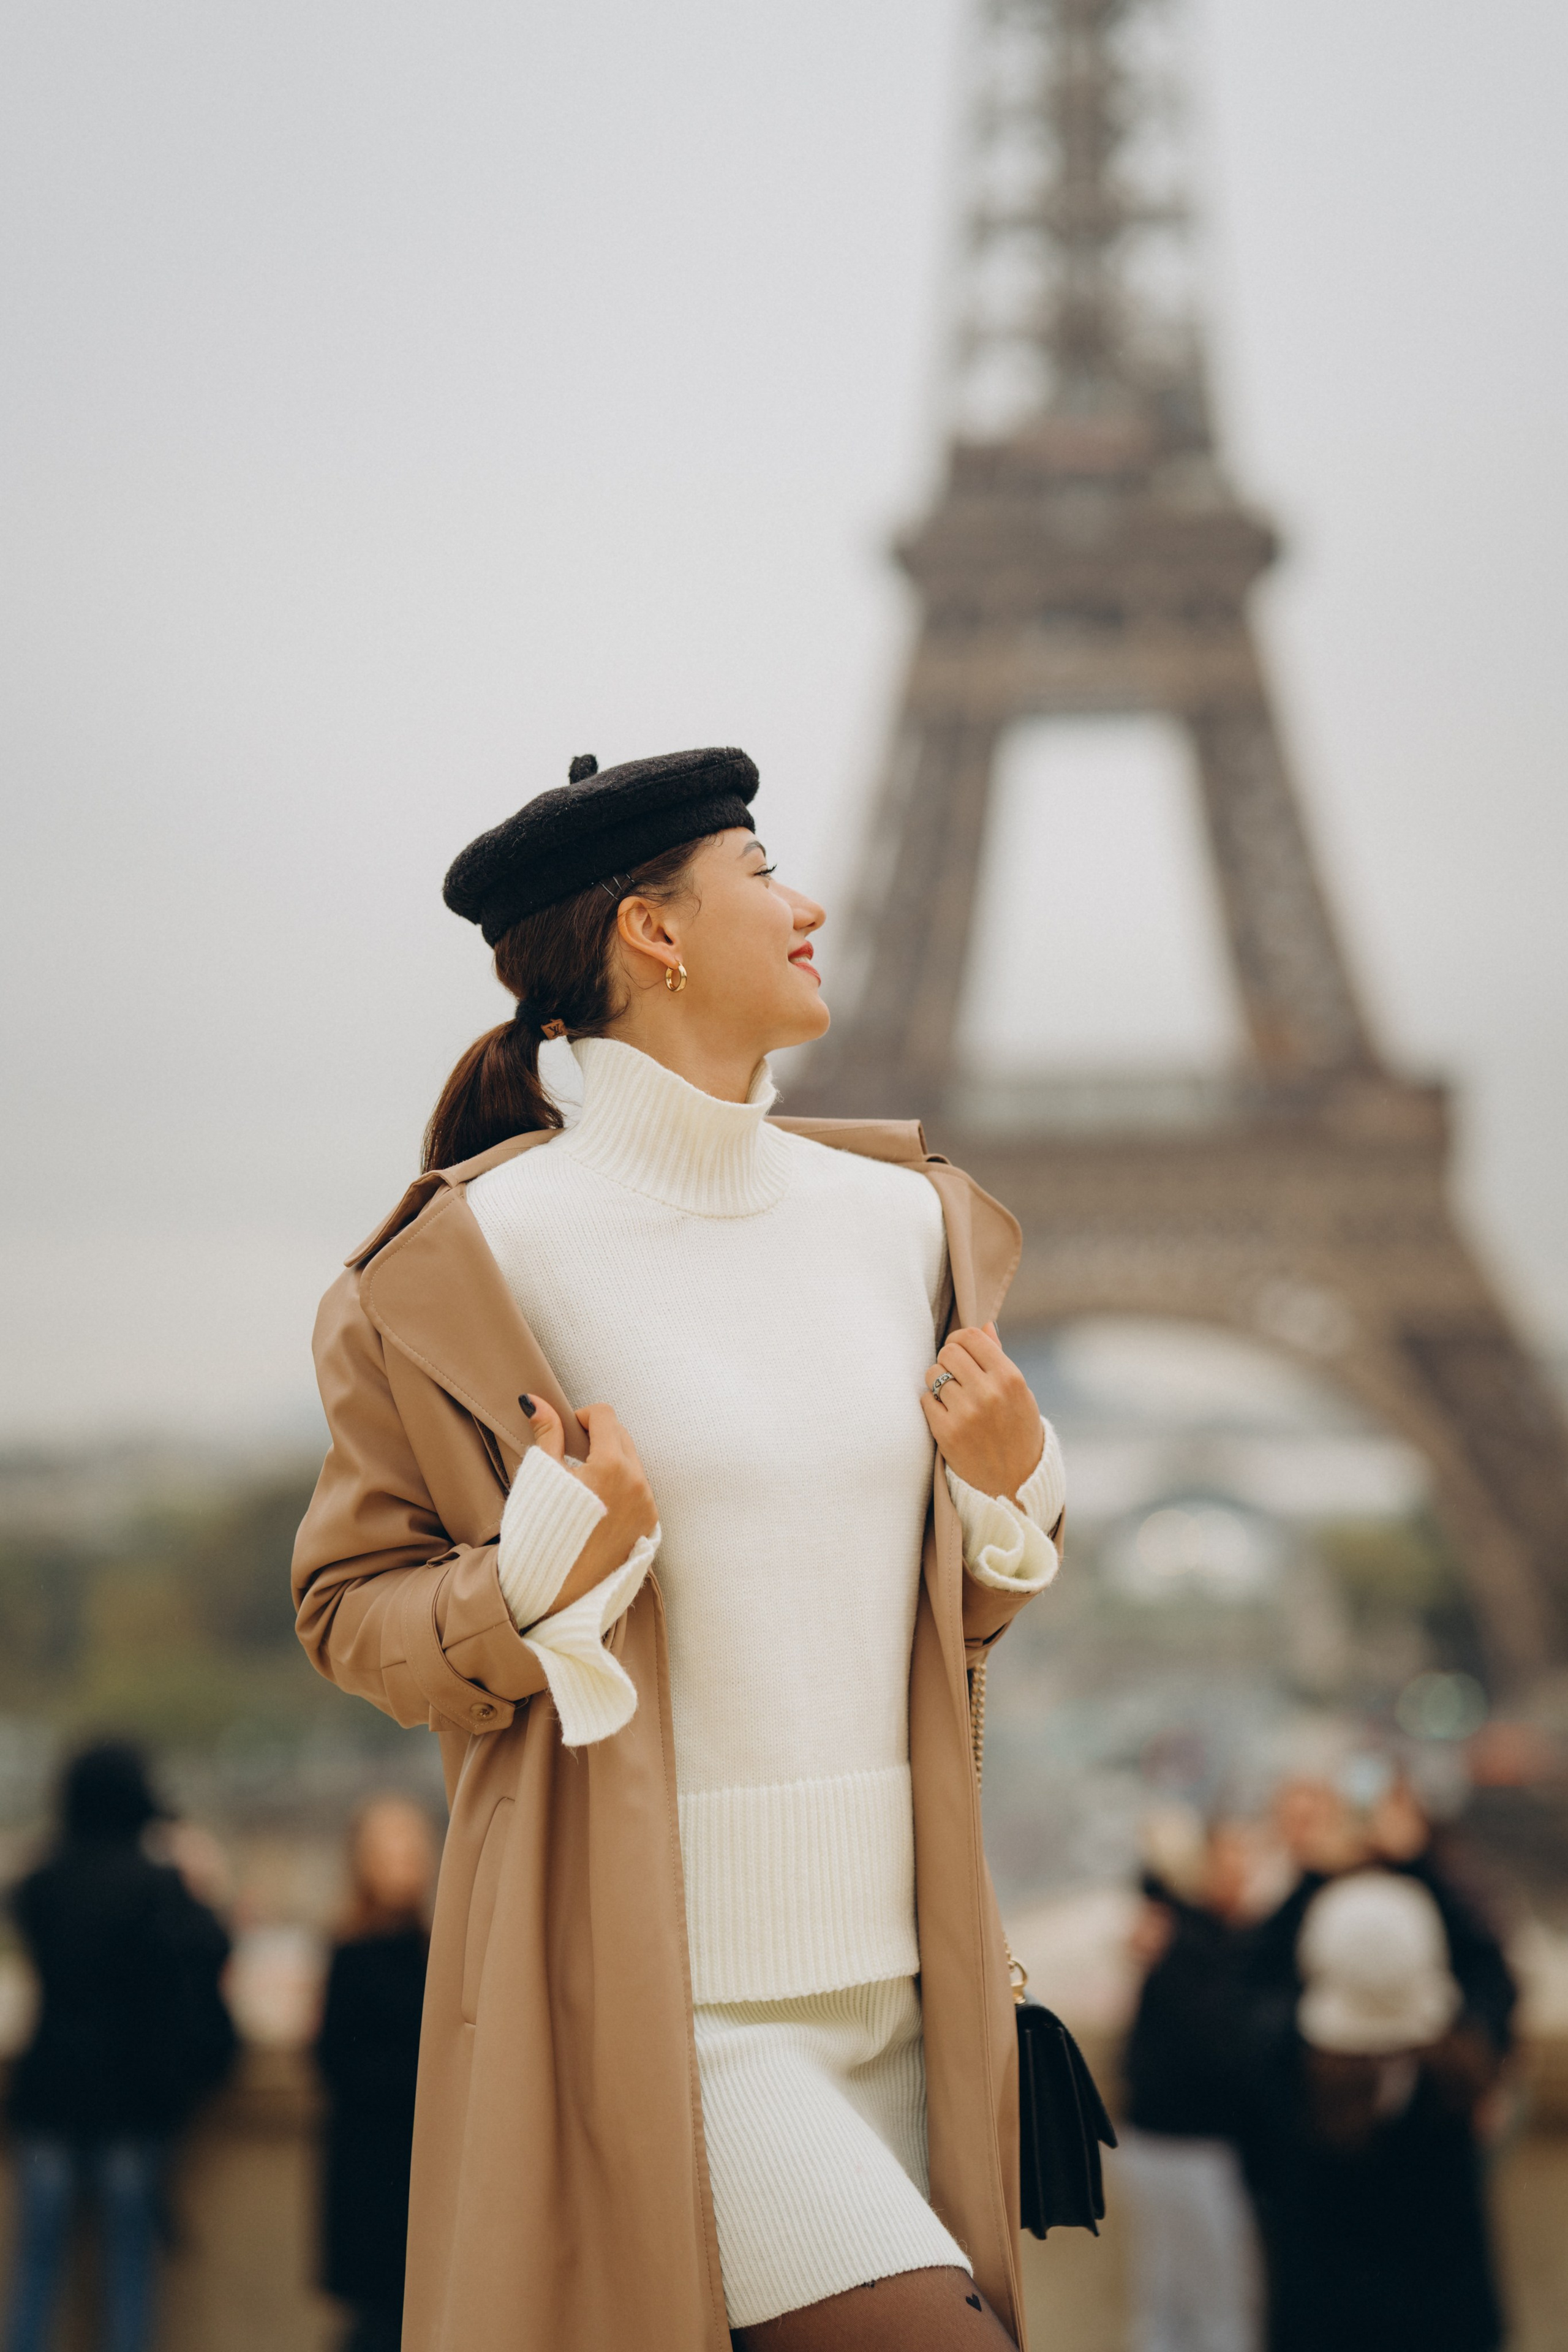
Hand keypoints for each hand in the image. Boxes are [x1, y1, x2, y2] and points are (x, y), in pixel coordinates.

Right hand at [520, 1396, 657, 1613]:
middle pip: (622, 1437)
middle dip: (599, 1438)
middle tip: (573, 1457)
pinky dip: (622, 1488)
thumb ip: (547, 1434)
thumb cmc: (542, 1532)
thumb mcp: (542, 1478)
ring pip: (633, 1464)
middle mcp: (637, 1483)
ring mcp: (647, 1506)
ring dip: (612, 1463)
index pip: (605, 1416)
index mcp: (612, 1466)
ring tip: (584, 1487)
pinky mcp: (648, 1526)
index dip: (583, 1417)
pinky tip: (597, 1507)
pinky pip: (639, 1491)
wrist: (553, 1592)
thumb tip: (535, 1401)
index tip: (568, 1432)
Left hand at [920, 1322, 1042, 1499]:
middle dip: (948, 1360)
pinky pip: (925, 1400)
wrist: (1016, 1482)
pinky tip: (947, 1415)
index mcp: (1010, 1378)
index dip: (959, 1340)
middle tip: (955, 1376)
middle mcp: (988, 1392)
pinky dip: (932, 1405)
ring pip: (933, 1374)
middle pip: (948, 1352)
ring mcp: (966, 1413)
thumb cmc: (1018, 1431)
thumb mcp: (1019, 1394)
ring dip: (938, 1383)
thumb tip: (984, 1326)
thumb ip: (999, 1358)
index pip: (971, 1337)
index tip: (959, 1351)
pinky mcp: (946, 1432)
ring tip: (953, 1398)